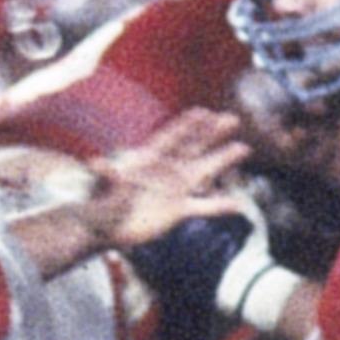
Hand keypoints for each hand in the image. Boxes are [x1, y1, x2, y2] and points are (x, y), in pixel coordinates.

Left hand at [73, 110, 252, 254]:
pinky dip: (220, 206)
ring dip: (222, 160)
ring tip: (242, 148)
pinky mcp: (178, 210)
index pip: (171, 138)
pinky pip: (203, 206)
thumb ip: (106, 176)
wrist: (104, 227)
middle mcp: (166, 170)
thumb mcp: (103, 186)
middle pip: (193, 148)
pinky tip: (237, 204)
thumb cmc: (100, 202)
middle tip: (231, 119)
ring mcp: (174, 189)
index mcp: (148, 159)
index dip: (186, 126)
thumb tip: (96, 163)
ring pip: (203, 172)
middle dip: (211, 134)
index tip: (203, 112)